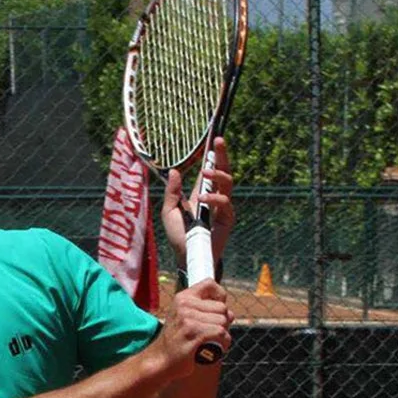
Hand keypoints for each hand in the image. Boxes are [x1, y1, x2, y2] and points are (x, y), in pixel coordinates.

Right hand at [149, 278, 232, 379]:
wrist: (160, 360)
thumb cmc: (176, 341)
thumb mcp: (184, 318)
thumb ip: (204, 310)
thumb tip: (230, 313)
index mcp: (182, 298)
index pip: (210, 284)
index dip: (220, 296)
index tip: (216, 310)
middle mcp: (184, 306)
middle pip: (222, 308)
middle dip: (222, 322)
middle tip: (211, 334)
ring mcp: (187, 319)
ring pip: (223, 321)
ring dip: (223, 335)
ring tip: (212, 342)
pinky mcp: (193, 334)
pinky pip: (221, 333)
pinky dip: (223, 343)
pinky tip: (214, 349)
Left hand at [160, 137, 235, 267]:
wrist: (185, 257)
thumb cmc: (177, 236)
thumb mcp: (169, 211)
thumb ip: (172, 193)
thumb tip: (174, 171)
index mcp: (201, 194)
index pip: (210, 170)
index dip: (214, 155)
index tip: (214, 139)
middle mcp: (214, 198)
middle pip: (223, 171)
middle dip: (222, 155)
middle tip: (218, 141)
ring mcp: (222, 208)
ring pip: (227, 183)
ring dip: (217, 175)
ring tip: (204, 173)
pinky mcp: (227, 219)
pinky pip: (225, 203)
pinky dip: (214, 199)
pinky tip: (202, 200)